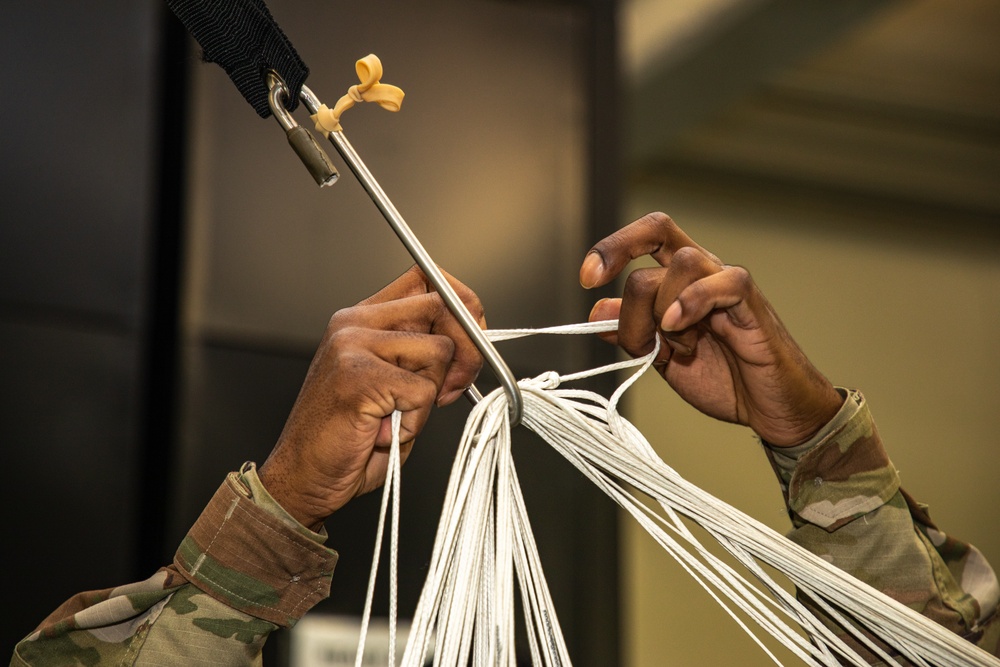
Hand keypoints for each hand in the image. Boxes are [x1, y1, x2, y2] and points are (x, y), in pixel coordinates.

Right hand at [259, 266, 483, 530]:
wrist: (301, 478)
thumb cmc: (345, 439)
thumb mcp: (390, 383)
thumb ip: (421, 354)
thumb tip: (473, 338)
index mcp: (360, 318)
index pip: (425, 280)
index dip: (461, 306)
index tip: (473, 336)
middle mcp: (353, 324)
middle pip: (441, 306)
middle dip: (466, 348)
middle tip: (452, 388)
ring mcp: (353, 346)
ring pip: (438, 352)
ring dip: (431, 396)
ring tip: (398, 416)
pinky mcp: (359, 376)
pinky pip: (423, 392)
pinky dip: (415, 422)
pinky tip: (383, 431)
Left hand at [579, 212, 842, 446]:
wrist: (769, 408)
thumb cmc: (723, 376)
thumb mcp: (661, 357)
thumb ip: (632, 333)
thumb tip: (594, 314)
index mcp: (678, 279)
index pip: (648, 235)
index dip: (613, 245)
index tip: (587, 278)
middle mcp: (702, 272)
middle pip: (658, 233)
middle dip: (622, 264)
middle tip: (604, 296)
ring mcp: (727, 285)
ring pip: (682, 262)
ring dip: (662, 308)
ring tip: (677, 347)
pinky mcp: (751, 304)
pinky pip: (723, 282)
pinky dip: (691, 302)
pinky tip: (677, 329)